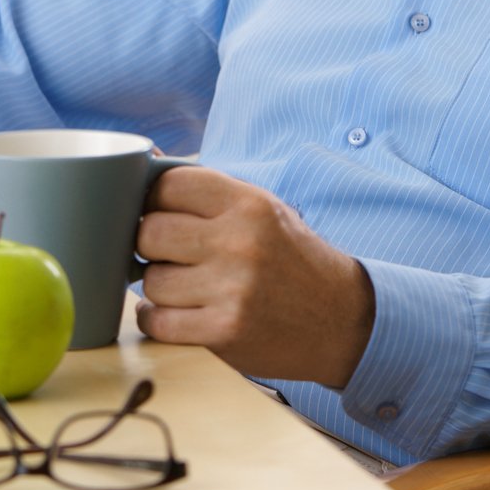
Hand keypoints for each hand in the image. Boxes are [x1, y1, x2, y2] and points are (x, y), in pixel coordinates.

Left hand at [134, 167, 375, 387]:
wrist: (341, 320)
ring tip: (185, 287)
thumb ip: (209, 192)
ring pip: (151, 282)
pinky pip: (158, 322)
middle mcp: (240, 242)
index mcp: (249, 203)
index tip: (160, 215)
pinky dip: (158, 319)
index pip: (169, 185)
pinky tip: (176, 313)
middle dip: (151, 246)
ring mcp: (233, 289)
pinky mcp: (225, 331)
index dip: (155, 201)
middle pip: (150, 233)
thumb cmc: (292, 259)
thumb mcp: (263, 211)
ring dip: (159, 288)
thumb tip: (148, 158)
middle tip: (169, 254)